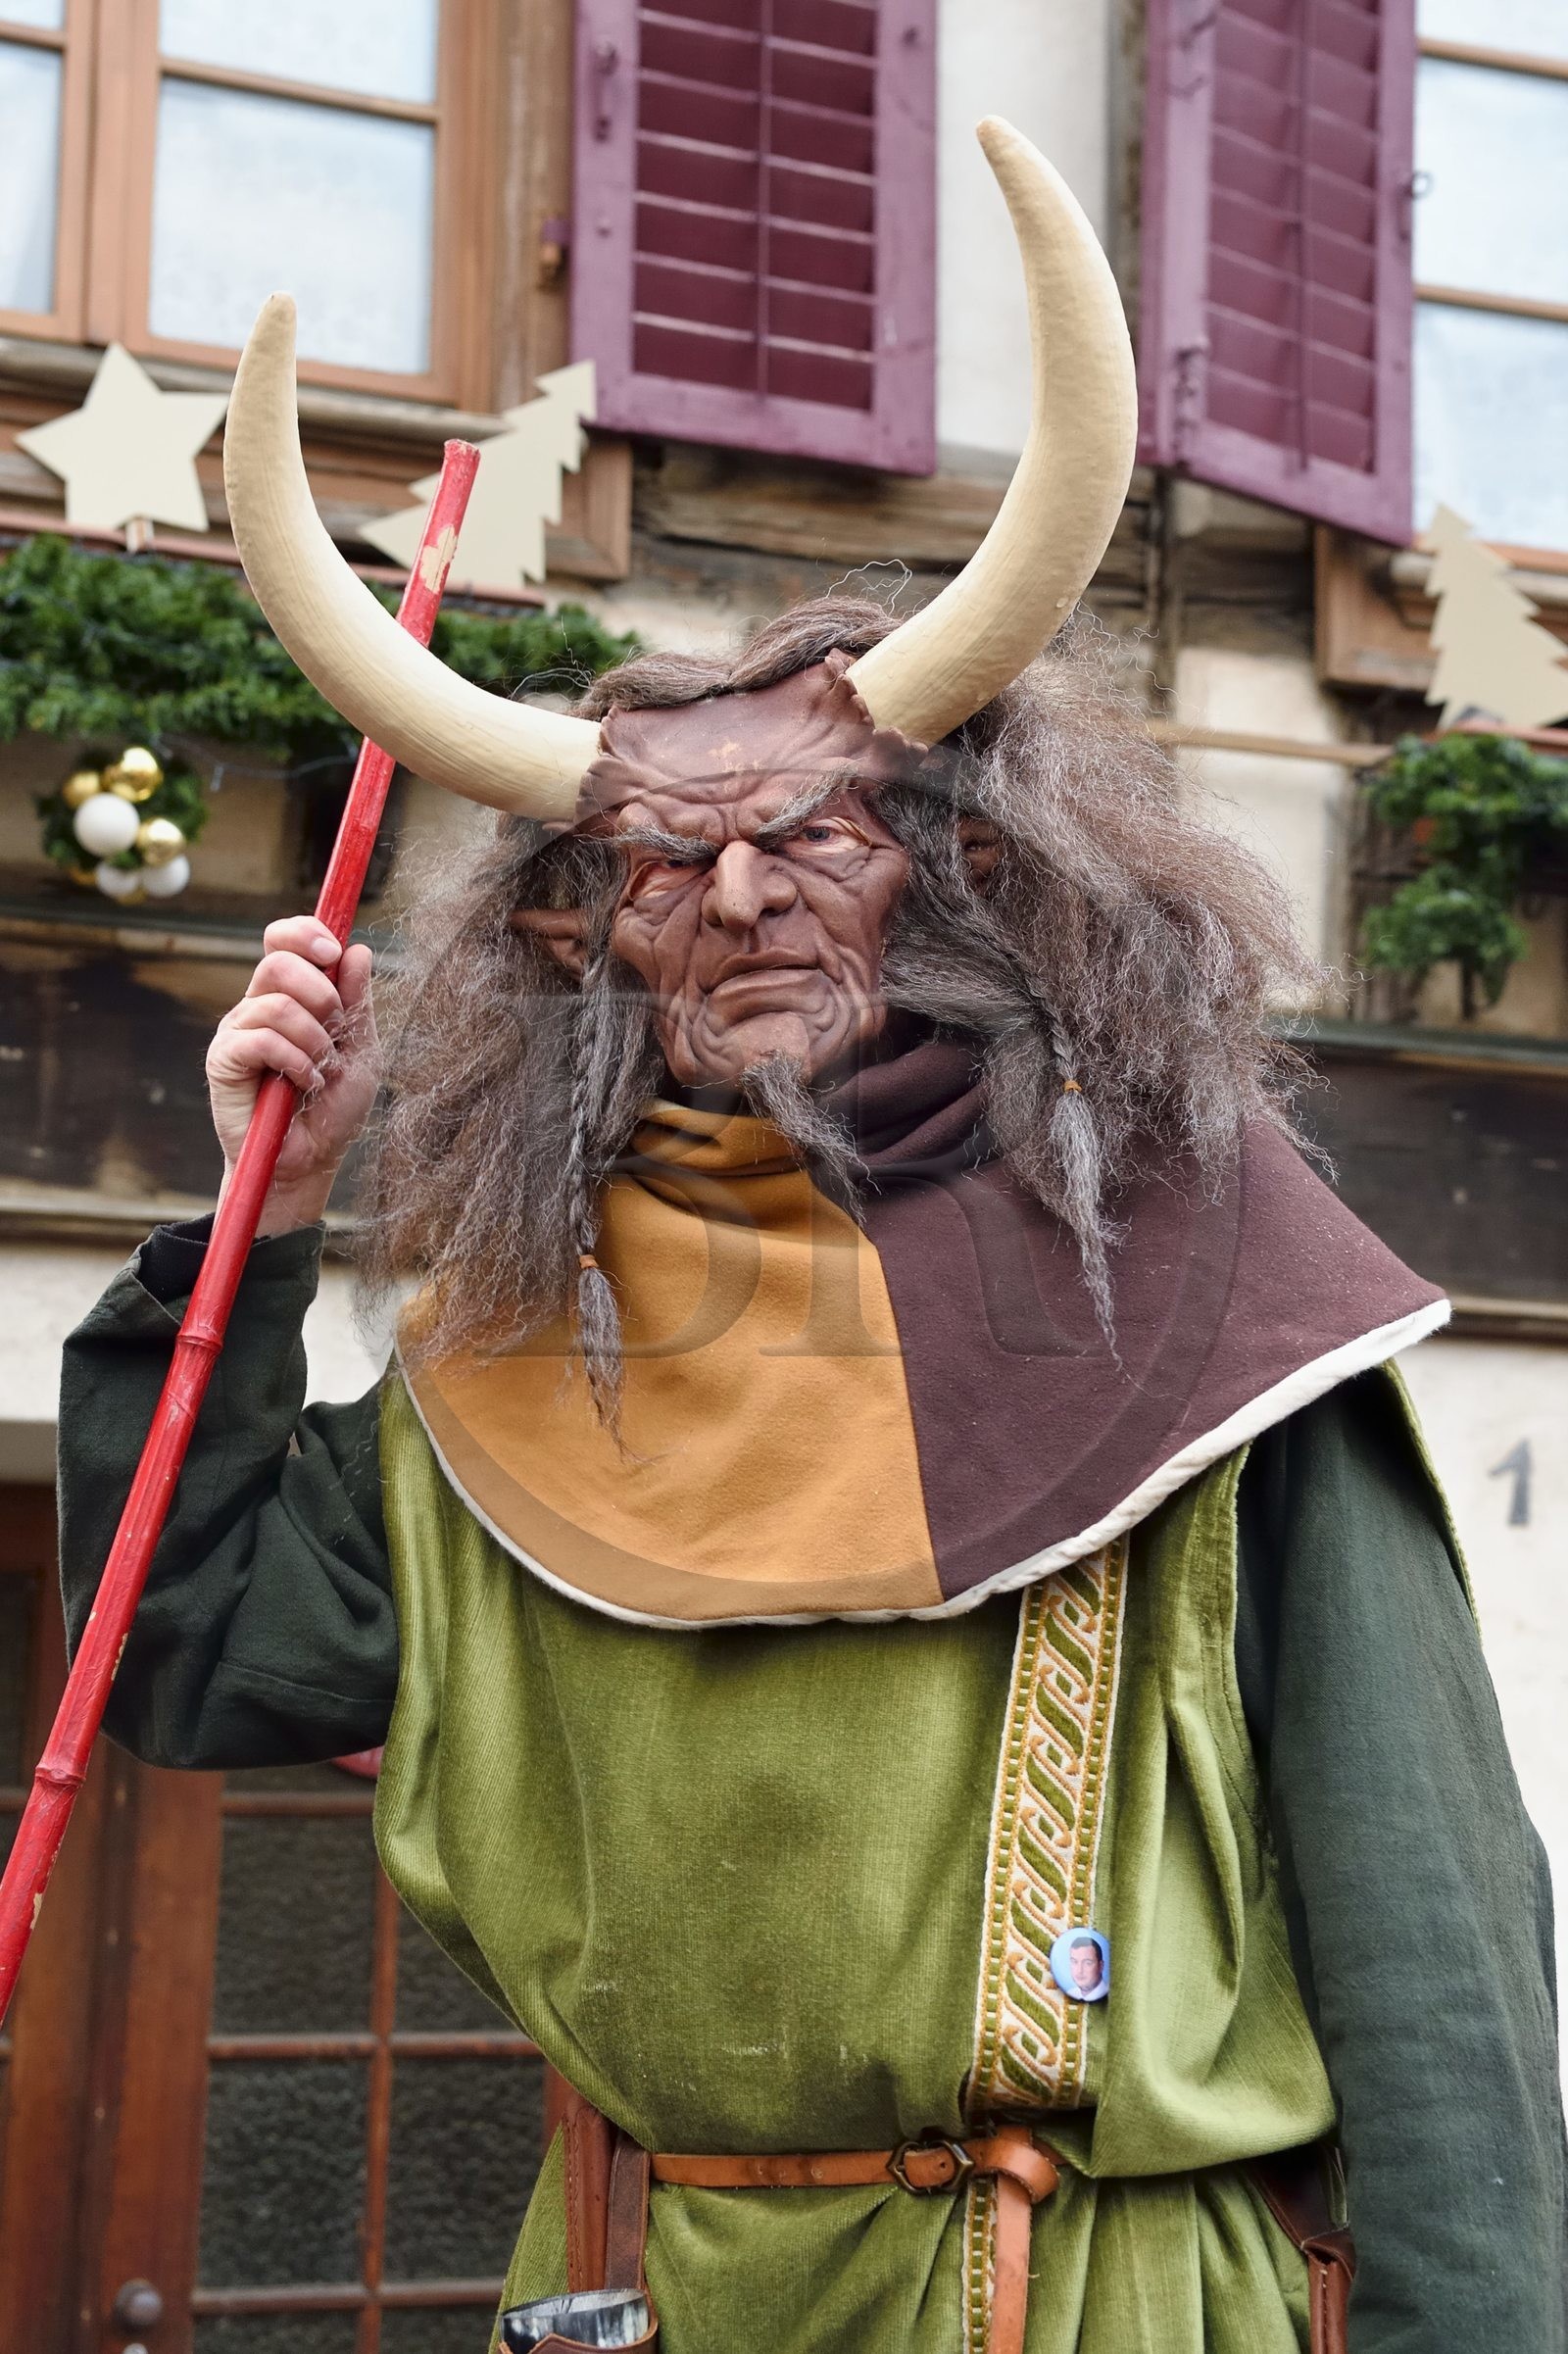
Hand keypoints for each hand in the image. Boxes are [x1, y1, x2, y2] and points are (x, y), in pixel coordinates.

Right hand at [206, 917, 380, 1235]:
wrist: (309, 1161)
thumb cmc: (333, 1108)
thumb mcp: (360, 1050)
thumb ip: (356, 1002)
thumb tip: (357, 950)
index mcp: (291, 994)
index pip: (283, 938)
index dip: (306, 933)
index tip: (333, 952)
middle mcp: (259, 1005)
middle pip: (278, 960)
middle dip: (320, 993)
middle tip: (335, 1031)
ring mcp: (239, 1030)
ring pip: (276, 1002)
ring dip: (314, 1038)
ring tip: (323, 1070)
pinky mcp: (224, 1060)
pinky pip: (260, 1039)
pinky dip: (295, 1061)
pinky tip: (305, 1083)